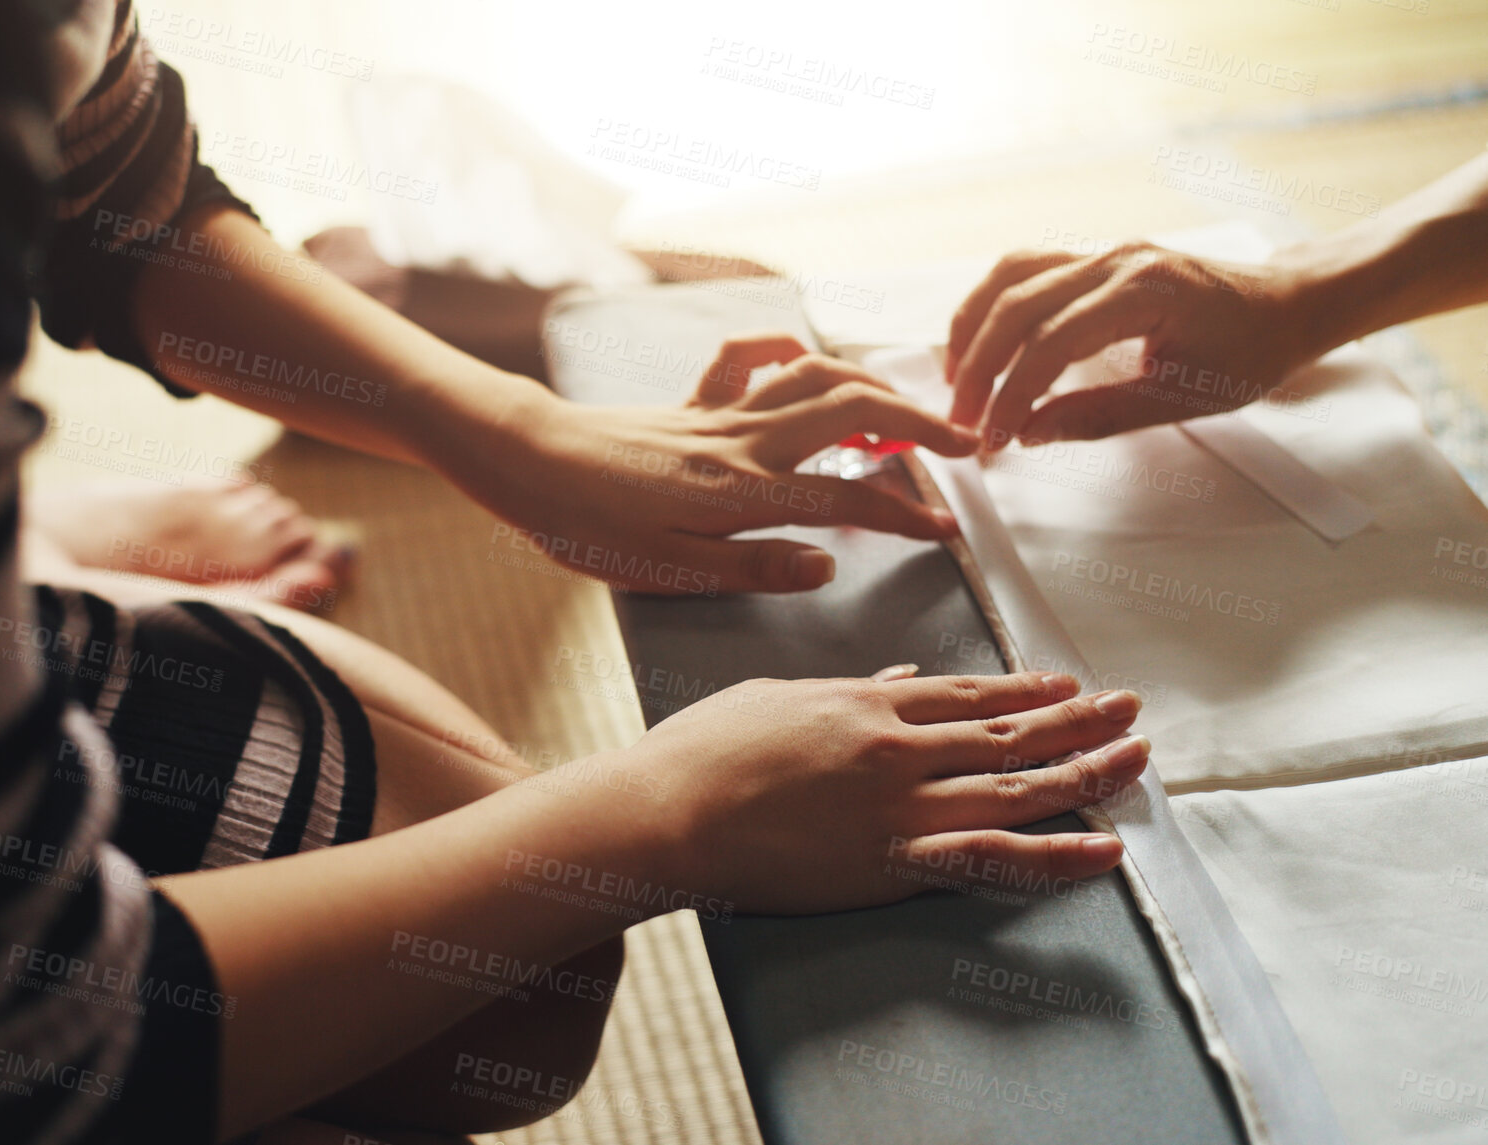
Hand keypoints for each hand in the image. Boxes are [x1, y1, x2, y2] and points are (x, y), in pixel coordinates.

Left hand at [471, 334, 978, 594]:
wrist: (526, 459)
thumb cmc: (589, 523)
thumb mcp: (671, 569)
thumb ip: (754, 567)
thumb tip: (828, 565)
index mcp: (746, 490)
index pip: (849, 497)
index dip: (906, 513)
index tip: (949, 530)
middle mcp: (744, 440)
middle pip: (853, 410)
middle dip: (918, 423)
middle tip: (963, 446)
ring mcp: (719, 414)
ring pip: (815, 377)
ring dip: (870, 386)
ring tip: (905, 411)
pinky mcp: (691, 404)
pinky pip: (746, 358)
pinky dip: (783, 348)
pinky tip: (803, 357)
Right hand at [615, 670, 1146, 915]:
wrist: (664, 813)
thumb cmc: (702, 752)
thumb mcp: (776, 698)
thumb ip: (846, 689)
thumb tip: (899, 678)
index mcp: (866, 702)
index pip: (970, 693)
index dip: (1029, 690)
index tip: (1069, 684)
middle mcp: (898, 748)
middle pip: (1010, 734)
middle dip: (1078, 721)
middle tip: (1131, 709)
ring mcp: (900, 806)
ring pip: (1018, 788)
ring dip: (1087, 773)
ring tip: (1138, 761)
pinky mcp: (892, 863)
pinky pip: (992, 859)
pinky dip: (1057, 857)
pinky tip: (1105, 850)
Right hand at [944, 242, 1313, 447]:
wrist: (1286, 304)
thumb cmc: (1250, 351)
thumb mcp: (1184, 397)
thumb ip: (1101, 416)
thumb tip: (1031, 433)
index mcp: (1145, 290)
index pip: (1052, 342)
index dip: (1012, 394)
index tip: (994, 438)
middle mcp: (1115, 260)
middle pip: (1017, 306)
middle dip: (979, 368)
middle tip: (962, 420)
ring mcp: (1101, 252)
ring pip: (1009, 277)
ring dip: (973, 328)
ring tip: (958, 381)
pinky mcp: (1092, 258)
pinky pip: (1024, 270)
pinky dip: (991, 306)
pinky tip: (980, 344)